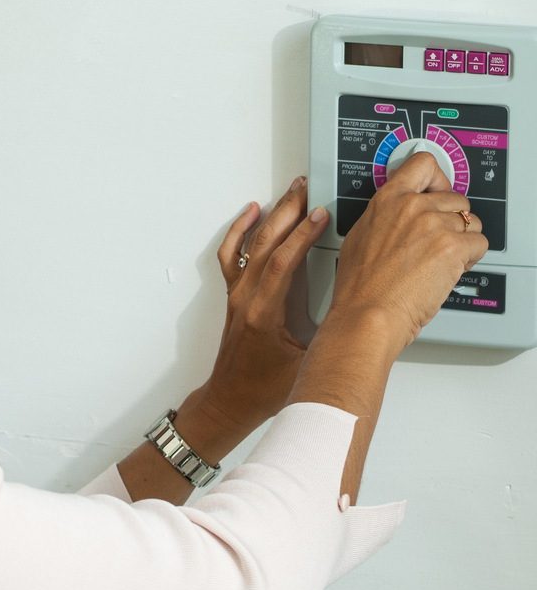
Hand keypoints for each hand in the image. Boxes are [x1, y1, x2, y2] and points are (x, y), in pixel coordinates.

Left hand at [181, 176, 329, 434]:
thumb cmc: (265, 389)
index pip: (283, 263)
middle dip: (288, 213)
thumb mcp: (307, 363)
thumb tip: (359, 312)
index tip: (321, 214)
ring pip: (250, 245)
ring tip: (290, 193)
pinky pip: (231, 254)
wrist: (231, 400)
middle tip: (307, 189)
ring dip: (271, 215)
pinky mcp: (234, 295)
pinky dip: (240, 230)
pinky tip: (252, 212)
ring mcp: (237, 295)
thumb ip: (329, 335)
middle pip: (265, 244)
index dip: (302, 236)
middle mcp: (247, 298)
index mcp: (265, 313)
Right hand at [326, 152, 488, 354]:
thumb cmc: (360, 286)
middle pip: (456, 199)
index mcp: (388, 200)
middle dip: (452, 221)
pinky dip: (469, 259)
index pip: (423, 164)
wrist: (368, 314)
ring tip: (440, 260)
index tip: (438, 189)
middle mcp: (412, 206)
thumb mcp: (360, 236)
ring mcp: (434, 225)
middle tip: (437, 243)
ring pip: (472, 222)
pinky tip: (447, 270)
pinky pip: (480, 244)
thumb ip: (385, 216)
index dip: (438, 178)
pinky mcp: (453, 247)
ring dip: (462, 241)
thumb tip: (398, 214)